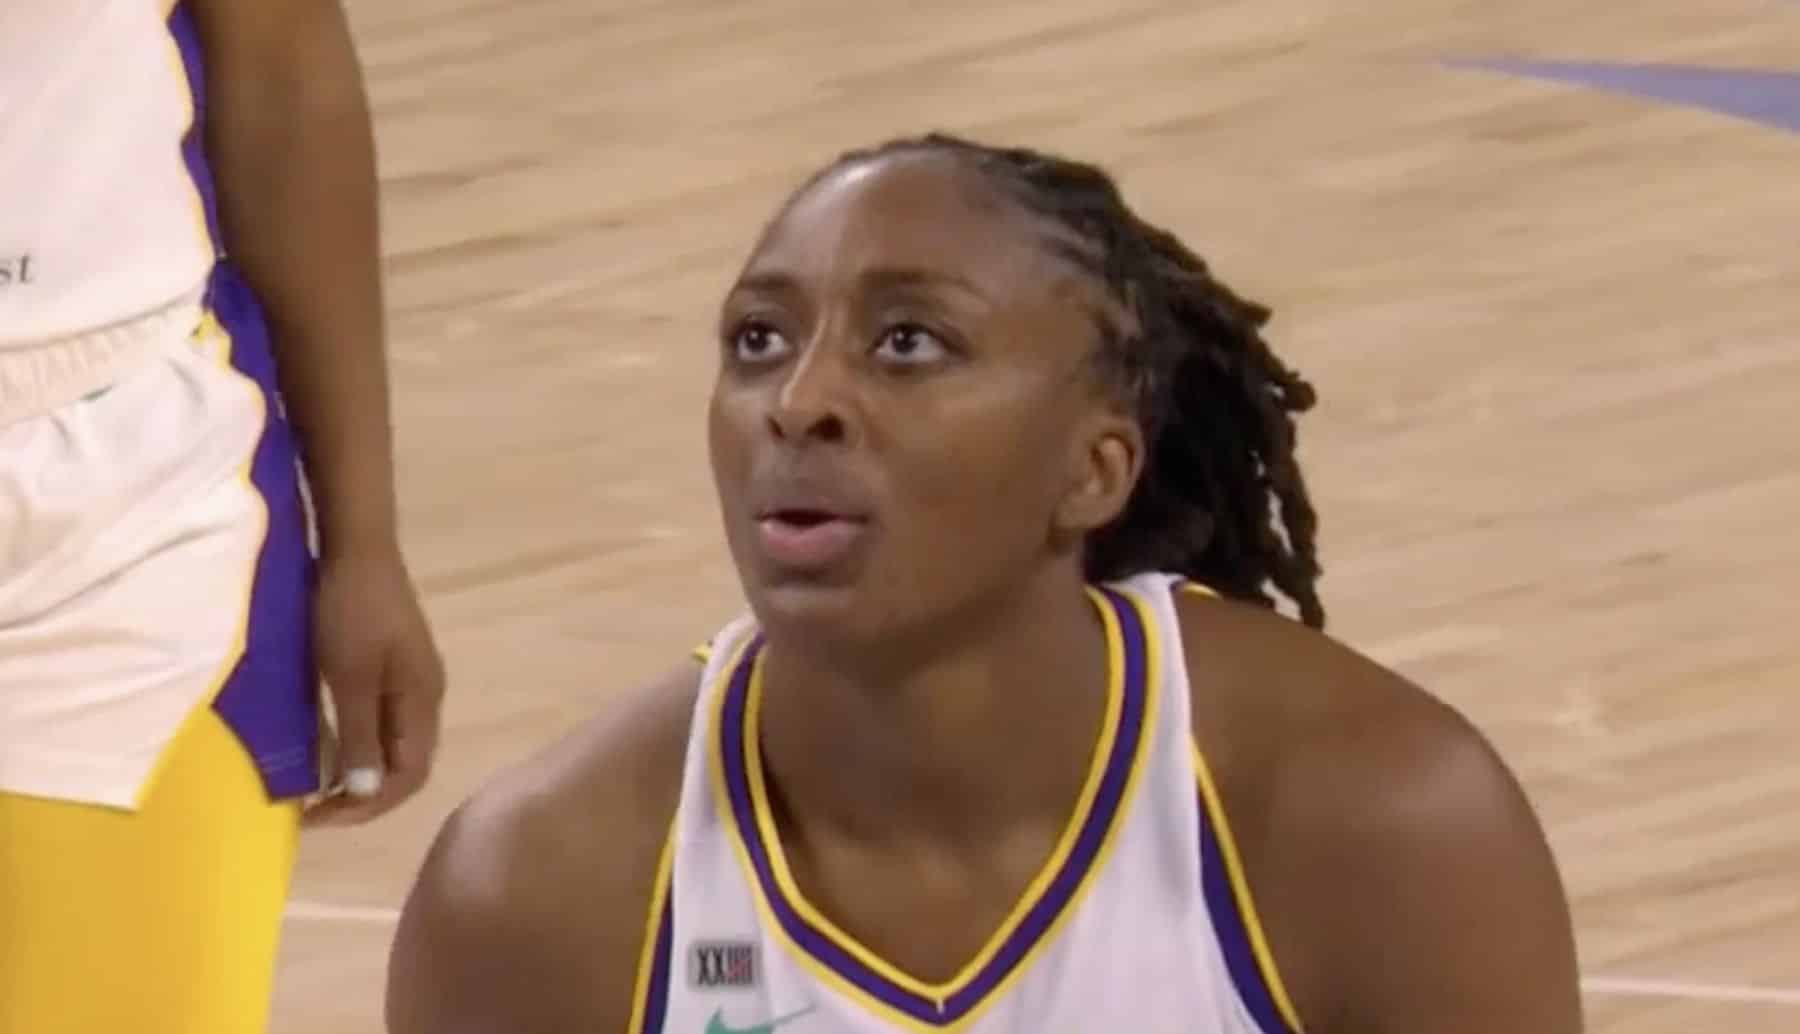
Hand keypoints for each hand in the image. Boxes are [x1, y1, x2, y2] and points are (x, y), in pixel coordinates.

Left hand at [303, 544, 444, 826]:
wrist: (356, 546)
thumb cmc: (350, 610)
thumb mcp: (350, 676)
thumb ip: (360, 734)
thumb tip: (366, 790)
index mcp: (422, 700)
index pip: (409, 775)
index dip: (368, 805)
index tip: (318, 816)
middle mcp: (424, 695)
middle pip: (406, 764)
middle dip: (363, 794)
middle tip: (313, 808)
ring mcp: (410, 678)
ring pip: (392, 743)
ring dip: (359, 770)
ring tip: (316, 784)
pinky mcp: (392, 663)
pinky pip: (381, 720)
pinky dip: (356, 743)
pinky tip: (328, 742)